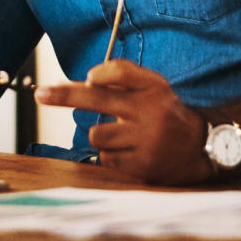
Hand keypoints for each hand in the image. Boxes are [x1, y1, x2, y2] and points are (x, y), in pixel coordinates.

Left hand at [34, 60, 212, 184]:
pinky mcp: (142, 167)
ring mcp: (146, 142)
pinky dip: (111, 155)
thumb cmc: (164, 111)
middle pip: (97, 101)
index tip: (84, 78)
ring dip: (101, 136)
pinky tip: (130, 152)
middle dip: (64, 96)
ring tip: (123, 136)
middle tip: (40, 94)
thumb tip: (88, 78)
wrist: (200, 147)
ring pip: (98, 135)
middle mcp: (150, 113)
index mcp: (152, 89)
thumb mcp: (153, 85)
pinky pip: (106, 159)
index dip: (100, 73)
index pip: (119, 74)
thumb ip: (123, 74)